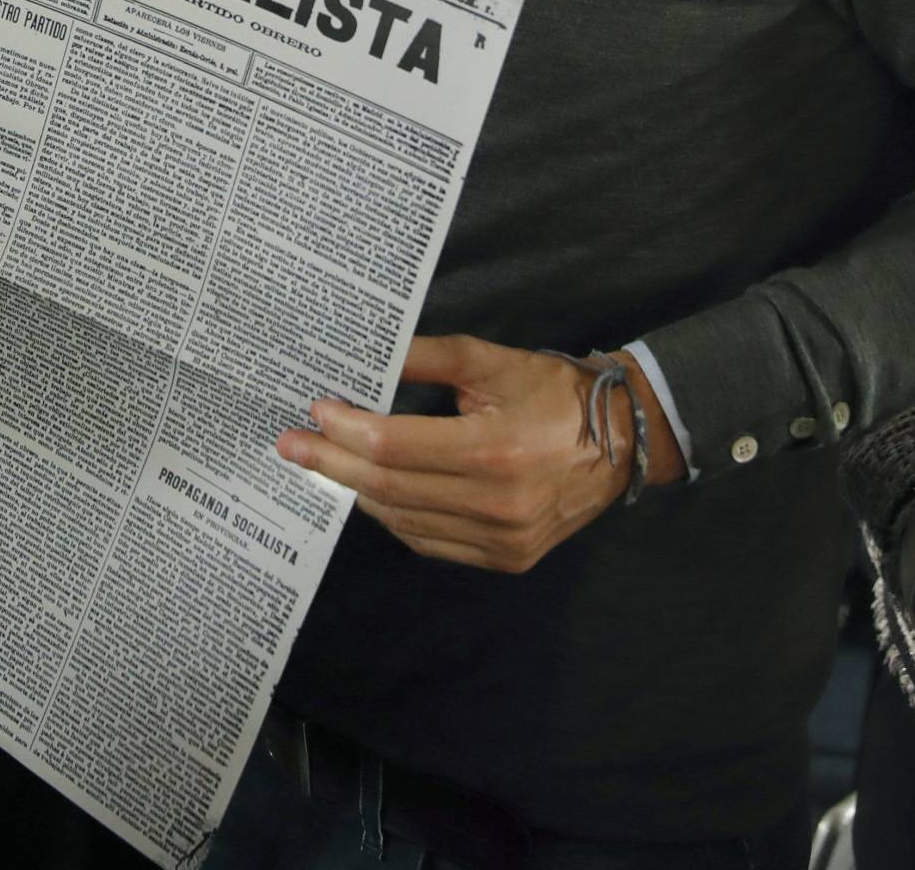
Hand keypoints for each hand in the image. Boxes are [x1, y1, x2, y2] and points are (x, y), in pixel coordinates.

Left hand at [277, 337, 674, 572]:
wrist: (623, 441)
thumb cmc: (554, 391)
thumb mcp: (492, 361)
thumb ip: (428, 358)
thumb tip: (369, 354)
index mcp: (494, 450)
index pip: (395, 446)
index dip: (347, 430)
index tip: (314, 411)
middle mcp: (497, 505)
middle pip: (390, 487)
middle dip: (333, 463)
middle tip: (291, 445)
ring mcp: (502, 540)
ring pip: (405, 521)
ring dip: (358, 491)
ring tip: (325, 464)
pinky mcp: (507, 560)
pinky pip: (431, 542)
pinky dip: (395, 516)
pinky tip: (372, 491)